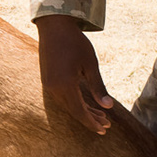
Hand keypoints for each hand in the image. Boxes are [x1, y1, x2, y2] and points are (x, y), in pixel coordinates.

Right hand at [36, 14, 113, 133]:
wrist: (54, 26)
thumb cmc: (75, 42)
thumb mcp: (91, 64)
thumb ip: (98, 87)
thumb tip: (109, 107)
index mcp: (65, 84)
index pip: (80, 112)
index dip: (92, 123)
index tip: (104, 130)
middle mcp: (53, 87)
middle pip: (73, 111)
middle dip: (90, 119)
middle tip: (106, 125)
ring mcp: (48, 84)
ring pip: (67, 105)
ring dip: (83, 111)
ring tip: (100, 115)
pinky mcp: (47, 79)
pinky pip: (61, 97)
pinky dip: (74, 102)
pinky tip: (85, 103)